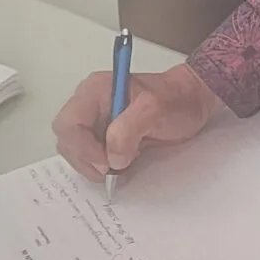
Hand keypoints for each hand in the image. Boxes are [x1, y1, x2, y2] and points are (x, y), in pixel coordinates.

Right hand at [53, 62, 217, 180]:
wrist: (192, 102)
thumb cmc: (176, 99)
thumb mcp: (155, 109)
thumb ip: (128, 129)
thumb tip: (113, 157)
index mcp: (96, 90)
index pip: (68, 123)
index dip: (82, 147)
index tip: (105, 162)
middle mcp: (90, 105)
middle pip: (66, 139)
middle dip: (85, 159)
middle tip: (110, 169)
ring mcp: (96, 122)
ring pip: (75, 151)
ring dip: (93, 165)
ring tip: (121, 164)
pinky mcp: (103, 137)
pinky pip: (90, 157)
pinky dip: (101, 167)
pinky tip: (122, 164)